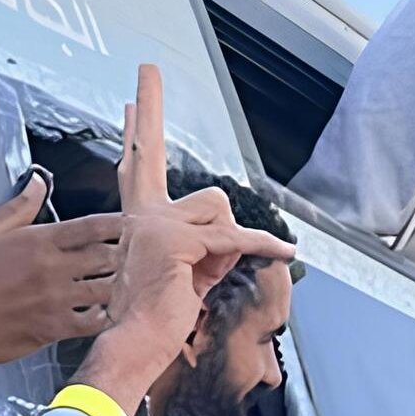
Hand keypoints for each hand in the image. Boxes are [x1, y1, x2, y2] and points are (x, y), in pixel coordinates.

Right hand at [0, 174, 121, 369]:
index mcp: (37, 241)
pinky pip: (92, 323)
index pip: (91, 226)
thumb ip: (17, 207)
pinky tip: (99, 312)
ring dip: (114, 285)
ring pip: (105, 290)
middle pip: (107, 257)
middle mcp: (52, 270)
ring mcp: (55, 301)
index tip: (128, 223)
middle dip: (121, 254)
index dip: (116, 223)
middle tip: (129, 255)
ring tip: (119, 283)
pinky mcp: (52, 329)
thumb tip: (38, 182)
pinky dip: (101, 316)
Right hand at [83, 64, 295, 390]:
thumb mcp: (191, 274)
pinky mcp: (179, 240)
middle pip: (150, 152)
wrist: (135, 346)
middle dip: (150, 105)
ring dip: (228, 239)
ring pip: (216, 206)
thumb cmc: (156, 320)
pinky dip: (263, 246)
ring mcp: (155, 224)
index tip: (134, 103)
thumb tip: (231, 235)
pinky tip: (280, 253)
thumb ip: (208, 247)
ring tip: (206, 272)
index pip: (136, 168)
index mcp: (139, 222)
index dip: (138, 132)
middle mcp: (141, 216)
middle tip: (146, 70)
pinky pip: (236, 235)